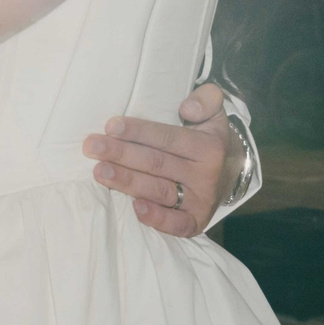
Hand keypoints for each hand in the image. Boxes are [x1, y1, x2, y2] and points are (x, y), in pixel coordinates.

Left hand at [83, 81, 231, 238]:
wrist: (230, 174)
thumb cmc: (208, 139)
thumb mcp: (214, 114)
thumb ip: (207, 99)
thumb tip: (188, 108)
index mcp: (208, 147)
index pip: (168, 138)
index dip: (139, 132)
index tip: (110, 126)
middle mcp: (206, 175)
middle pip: (157, 163)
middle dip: (122, 154)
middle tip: (92, 147)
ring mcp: (201, 201)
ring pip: (160, 190)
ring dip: (127, 182)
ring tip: (99, 172)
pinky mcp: (196, 221)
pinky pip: (177, 224)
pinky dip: (157, 218)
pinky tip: (134, 208)